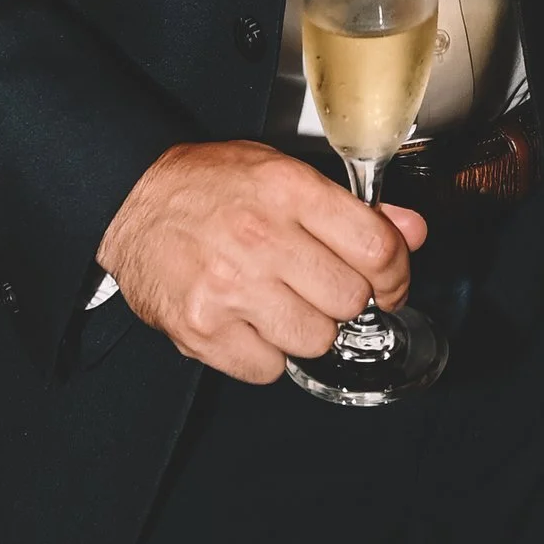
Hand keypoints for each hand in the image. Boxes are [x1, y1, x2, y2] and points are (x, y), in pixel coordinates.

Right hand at [98, 140, 427, 384]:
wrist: (131, 201)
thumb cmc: (211, 185)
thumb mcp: (285, 174)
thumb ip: (354, 208)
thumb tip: (412, 231)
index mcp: (288, 191)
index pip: (376, 248)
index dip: (395, 273)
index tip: (388, 282)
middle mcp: (261, 238)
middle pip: (349, 300)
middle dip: (342, 297)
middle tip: (316, 283)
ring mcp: (229, 288)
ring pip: (315, 340)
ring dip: (305, 328)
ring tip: (277, 300)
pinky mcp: (201, 329)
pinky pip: (268, 369)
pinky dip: (264, 354)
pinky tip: (248, 322)